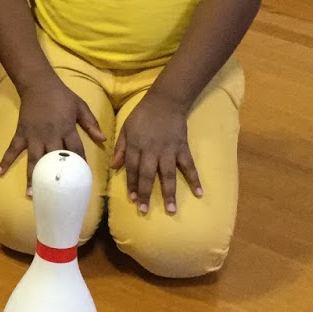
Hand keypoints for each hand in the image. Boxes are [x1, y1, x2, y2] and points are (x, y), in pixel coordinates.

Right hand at [0, 77, 105, 189]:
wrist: (38, 84)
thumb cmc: (61, 96)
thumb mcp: (80, 107)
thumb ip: (91, 123)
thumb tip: (103, 140)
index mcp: (67, 129)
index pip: (75, 150)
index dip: (79, 164)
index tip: (81, 178)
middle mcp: (50, 135)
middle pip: (54, 159)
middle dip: (55, 176)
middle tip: (54, 194)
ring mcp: (34, 135)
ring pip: (34, 159)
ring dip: (32, 176)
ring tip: (31, 194)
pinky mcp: (21, 133)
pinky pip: (13, 148)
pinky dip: (5, 160)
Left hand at [112, 90, 200, 214]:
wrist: (165, 101)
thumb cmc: (142, 115)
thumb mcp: (126, 128)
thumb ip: (120, 148)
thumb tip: (114, 166)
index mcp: (136, 146)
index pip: (132, 169)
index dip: (131, 184)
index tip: (132, 200)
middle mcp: (151, 151)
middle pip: (147, 175)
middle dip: (146, 194)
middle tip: (145, 210)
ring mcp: (168, 150)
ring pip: (168, 174)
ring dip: (169, 192)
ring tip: (171, 210)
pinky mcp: (182, 148)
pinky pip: (189, 165)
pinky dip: (194, 179)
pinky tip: (199, 192)